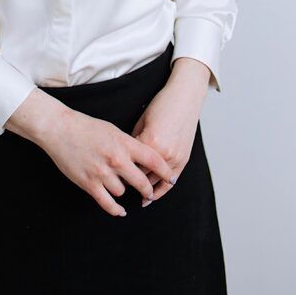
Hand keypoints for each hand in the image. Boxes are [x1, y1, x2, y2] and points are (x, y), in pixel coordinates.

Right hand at [38, 108, 177, 217]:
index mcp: (124, 143)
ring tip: (120, 186)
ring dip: (123, 191)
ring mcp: (102, 173)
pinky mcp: (89, 183)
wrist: (59, 128)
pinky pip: (107, 203)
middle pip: (142, 182)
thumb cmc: (86, 126)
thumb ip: (128, 145)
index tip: (171, 178)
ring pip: (123, 192)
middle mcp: (116, 159)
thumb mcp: (112, 130)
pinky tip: (121, 211)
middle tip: (149, 192)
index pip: (153, 160)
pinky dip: (116, 210)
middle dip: (147, 189)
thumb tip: (143, 159)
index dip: (165, 172)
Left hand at [130, 62, 207, 205]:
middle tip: (118, 187)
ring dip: (146, 190)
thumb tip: (125, 156)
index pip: (130, 164)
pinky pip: (171, 180)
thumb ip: (134, 140)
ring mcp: (175, 157)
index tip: (111, 175)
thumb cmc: (161, 105)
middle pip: (142, 175)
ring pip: (156, 181)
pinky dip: (162, 190)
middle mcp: (163, 152)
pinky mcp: (184, 159)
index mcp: (149, 141)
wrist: (185, 98)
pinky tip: (152, 197)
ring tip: (135, 196)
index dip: (119, 171)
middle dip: (130, 182)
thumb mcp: (142, 121)